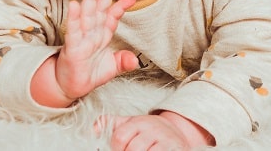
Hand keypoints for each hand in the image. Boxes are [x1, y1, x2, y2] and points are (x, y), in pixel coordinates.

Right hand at [55, 0, 137, 100]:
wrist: (71, 88)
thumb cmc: (89, 74)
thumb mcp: (112, 68)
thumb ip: (124, 61)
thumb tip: (135, 61)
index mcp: (102, 35)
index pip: (113, 16)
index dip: (121, 5)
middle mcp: (92, 33)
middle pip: (99, 10)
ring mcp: (82, 39)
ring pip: (86, 16)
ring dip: (88, 0)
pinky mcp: (72, 47)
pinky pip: (73, 31)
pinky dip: (74, 18)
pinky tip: (74, 5)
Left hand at [99, 112, 213, 149]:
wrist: (177, 133)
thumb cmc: (149, 132)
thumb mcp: (130, 124)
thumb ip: (110, 124)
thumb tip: (93, 129)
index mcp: (138, 122)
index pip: (119, 137)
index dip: (117, 148)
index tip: (120, 149)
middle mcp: (152, 129)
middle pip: (132, 149)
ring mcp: (164, 140)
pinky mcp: (173, 149)